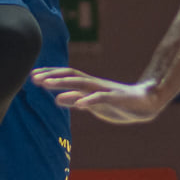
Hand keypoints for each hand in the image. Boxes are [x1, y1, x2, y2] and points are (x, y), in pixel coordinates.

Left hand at [32, 67, 164, 124]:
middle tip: (34, 78)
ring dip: (64, 84)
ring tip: (47, 85)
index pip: (67, 76)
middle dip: (52, 77)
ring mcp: (106, 90)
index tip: (32, 75)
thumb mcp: (93, 105)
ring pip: (83, 84)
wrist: (147, 103)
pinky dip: (90, 99)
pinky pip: (102, 98)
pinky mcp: (117, 99)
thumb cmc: (118, 104)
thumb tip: (56, 100)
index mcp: (89, 86)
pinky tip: (79, 104)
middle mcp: (95, 85)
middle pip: (71, 76)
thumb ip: (76, 101)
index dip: (50, 75)